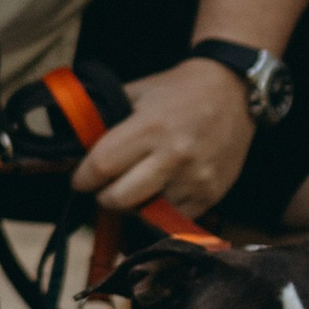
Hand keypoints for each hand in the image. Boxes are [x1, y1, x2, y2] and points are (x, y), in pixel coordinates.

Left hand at [74, 56, 253, 220]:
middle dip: (104, 197)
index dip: (82, 178)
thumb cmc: (180, 90)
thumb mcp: (138, 92)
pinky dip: (161, 211)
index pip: (102, 166)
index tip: (79, 180)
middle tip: (104, 188)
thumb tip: (75, 143)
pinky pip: (174, 218)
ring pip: (146, 213)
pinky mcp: (212, 193)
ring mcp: (195, 178)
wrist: (233, 91)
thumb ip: (107, 117)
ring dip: (134, 206)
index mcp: (150, 127)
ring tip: (135, 188)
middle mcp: (173, 156)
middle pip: (119, 199)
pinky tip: (160, 192)